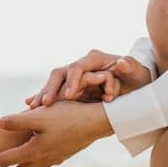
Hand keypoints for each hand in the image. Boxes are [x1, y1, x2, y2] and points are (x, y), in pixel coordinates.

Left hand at [0, 100, 110, 166]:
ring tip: (1, 166)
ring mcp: (53, 159)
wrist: (97, 122)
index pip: (5, 160)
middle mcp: (43, 160)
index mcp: (35, 152)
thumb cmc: (69, 116)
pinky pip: (39, 164)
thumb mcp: (40, 115)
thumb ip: (17, 120)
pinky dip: (27, 163)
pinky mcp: (61, 154)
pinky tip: (27, 155)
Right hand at [26, 49, 152, 107]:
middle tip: (44, 104)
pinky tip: (30, 106)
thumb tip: (122, 63)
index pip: (78, 67)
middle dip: (50, 88)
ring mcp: (75, 76)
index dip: (72, 81)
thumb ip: (129, 67)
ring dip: (43, 94)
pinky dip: (44, 97)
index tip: (69, 96)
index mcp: (94, 59)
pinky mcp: (73, 86)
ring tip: (32, 108)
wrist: (136, 83)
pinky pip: (56, 91)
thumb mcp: (137, 73)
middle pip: (60, 73)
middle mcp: (82, 65)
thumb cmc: (137, 77)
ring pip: (55, 83)